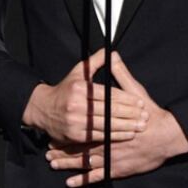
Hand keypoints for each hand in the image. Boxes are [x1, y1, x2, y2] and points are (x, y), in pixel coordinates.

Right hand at [21, 49, 148, 143]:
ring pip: (106, 125)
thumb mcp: (77, 72)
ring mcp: (75, 121)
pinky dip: (114, 136)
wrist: (42, 109)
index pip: (108, 94)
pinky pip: (99, 136)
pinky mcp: (75, 135)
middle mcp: (76, 105)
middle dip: (130, 114)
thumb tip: (111, 52)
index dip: (126, 99)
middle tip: (144, 116)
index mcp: (79, 88)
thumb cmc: (64, 90)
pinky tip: (126, 134)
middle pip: (109, 110)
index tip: (140, 103)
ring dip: (125, 127)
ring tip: (139, 126)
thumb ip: (95, 62)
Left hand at [45, 53, 187, 184]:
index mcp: (107, 121)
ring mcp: (111, 156)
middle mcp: (106, 140)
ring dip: (67, 163)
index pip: (84, 123)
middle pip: (79, 144)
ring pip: (84, 161)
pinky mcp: (117, 169)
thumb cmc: (152, 114)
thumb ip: (121, 74)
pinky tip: (70, 183)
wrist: (168, 135)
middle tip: (47, 149)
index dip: (68, 124)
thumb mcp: (136, 91)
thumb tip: (112, 54)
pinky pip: (97, 176)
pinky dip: (83, 180)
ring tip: (52, 162)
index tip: (55, 125)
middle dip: (62, 147)